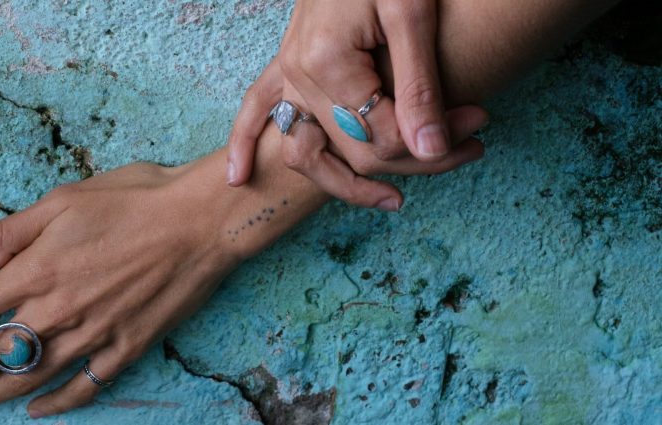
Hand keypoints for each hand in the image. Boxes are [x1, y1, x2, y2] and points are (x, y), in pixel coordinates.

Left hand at [0, 160, 249, 417]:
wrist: (201, 221)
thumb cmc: (133, 199)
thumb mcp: (62, 199)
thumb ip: (9, 235)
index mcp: (37, 271)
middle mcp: (58, 310)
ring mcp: (94, 334)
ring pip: (30, 377)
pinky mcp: (127, 347)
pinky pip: (85, 386)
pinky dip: (58, 403)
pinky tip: (38, 410)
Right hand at [227, 0, 488, 207]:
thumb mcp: (414, 15)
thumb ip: (419, 86)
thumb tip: (430, 150)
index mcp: (327, 63)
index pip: (380, 136)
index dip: (436, 141)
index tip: (479, 123)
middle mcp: (298, 75)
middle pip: (354, 150)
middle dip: (417, 157)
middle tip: (473, 142)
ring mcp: (286, 73)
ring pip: (309, 151)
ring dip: (346, 183)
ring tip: (394, 200)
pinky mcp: (285, 66)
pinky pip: (255, 111)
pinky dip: (242, 143)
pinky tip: (238, 177)